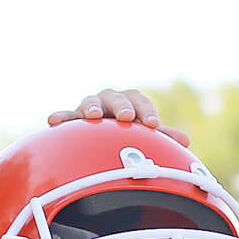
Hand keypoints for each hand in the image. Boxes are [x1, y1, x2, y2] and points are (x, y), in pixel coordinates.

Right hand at [47, 88, 190, 147]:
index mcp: (129, 102)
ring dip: (92, 107)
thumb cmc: (129, 136)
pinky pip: (66, 117)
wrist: (104, 140)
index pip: (139, 100)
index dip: (146, 110)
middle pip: (116, 97)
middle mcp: (110, 101)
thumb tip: (185, 140)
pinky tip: (53, 120)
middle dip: (121, 106)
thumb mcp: (145, 137)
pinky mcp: (73, 120)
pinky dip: (61, 117)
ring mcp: (90, 108)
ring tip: (94, 116)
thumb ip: (162, 138)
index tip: (153, 124)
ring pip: (91, 101)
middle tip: (126, 117)